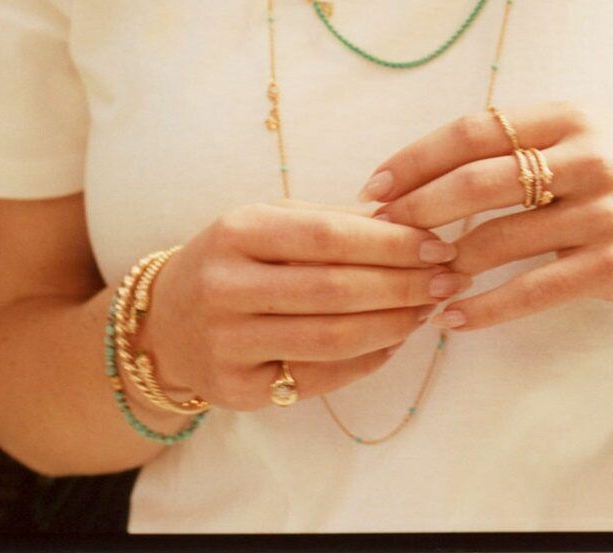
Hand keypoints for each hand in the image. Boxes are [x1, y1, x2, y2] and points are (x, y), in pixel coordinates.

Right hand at [136, 202, 471, 410]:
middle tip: (449, 278)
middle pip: (335, 291)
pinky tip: (396, 338)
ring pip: (331, 339)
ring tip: (430, 308)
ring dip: (394, 324)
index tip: (436, 243)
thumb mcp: (268, 221)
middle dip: (403, 285)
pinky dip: (367, 359)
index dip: (390, 243)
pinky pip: (317, 378)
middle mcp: (226, 288)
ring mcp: (227, 344)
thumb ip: (331, 221)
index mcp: (237, 232)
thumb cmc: (233, 259)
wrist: (163, 322)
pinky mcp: (236, 391)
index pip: (328, 237)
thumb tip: (409, 222)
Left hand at [359, 102, 612, 331]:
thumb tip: (434, 162)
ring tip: (411, 280)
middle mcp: (585, 157)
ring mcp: (601, 212)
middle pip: (479, 180)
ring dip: (447, 262)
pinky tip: (454, 318)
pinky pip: (534, 288)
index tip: (377, 185)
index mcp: (568, 117)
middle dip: (419, 209)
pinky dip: (486, 307)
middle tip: (379, 233)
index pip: (475, 130)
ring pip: (501, 238)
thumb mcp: (587, 135)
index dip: (418, 157)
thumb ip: (523, 142)